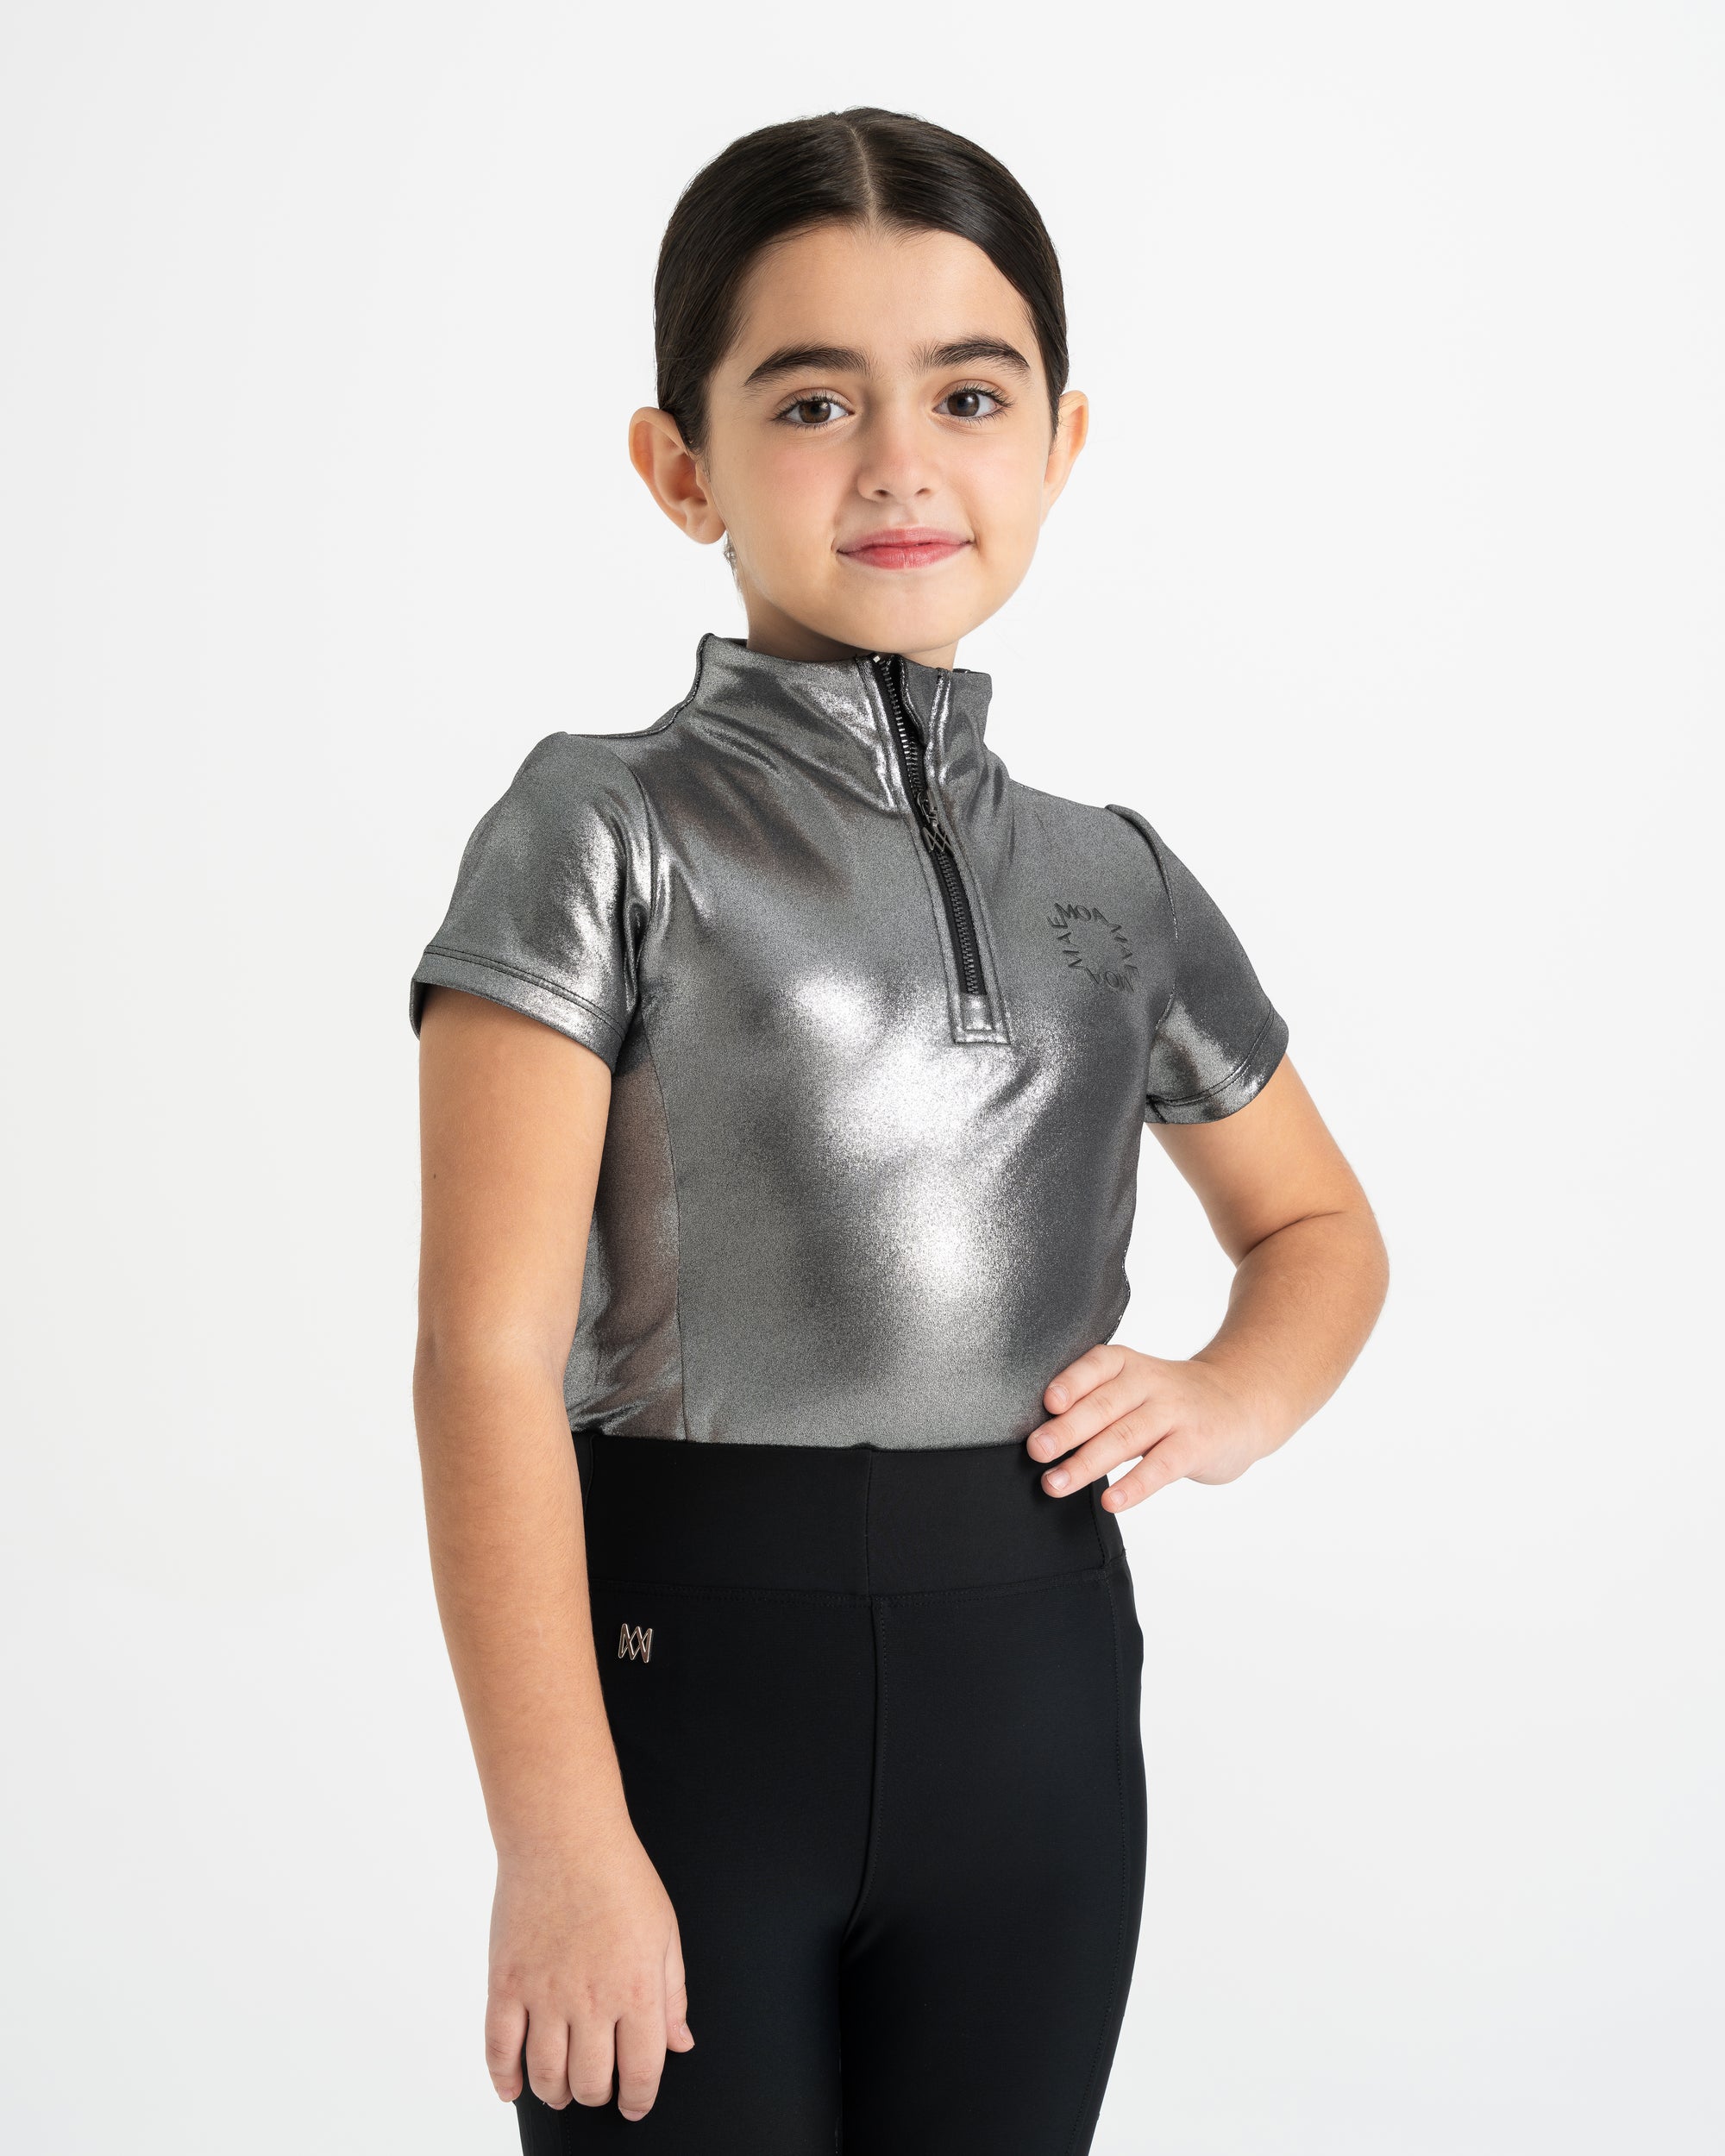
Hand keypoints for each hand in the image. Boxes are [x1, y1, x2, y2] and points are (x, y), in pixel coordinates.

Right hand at [485, 1826, 694, 2118]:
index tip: (634, 2105)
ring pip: (546, 2075)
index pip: (640, 2071)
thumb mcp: (665, 1931)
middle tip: (596, 2086)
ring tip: (561, 2087)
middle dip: (596, 2094)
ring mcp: (543, 1994)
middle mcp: (590, 2000)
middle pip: (590, 2082)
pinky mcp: (505, 1983)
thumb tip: (680, 2042)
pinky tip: (515, 2087)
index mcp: (636, 1988)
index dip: (638, 2099)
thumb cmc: (619, 1874)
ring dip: (555, 2093)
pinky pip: (499, 2049)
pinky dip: (505, 2078)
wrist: (563, 1834)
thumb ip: (673, 1993)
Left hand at [1027, 1343, 1267, 1511]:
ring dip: (1087, 1463)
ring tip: (1056, 1484)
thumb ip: (1097, 1404)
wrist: (1244, 1401)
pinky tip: (1111, 1501)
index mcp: (1129, 1365)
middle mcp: (1151, 1384)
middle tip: (1037, 1451)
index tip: (1046, 1404)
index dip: (1070, 1383)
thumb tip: (1044, 1438)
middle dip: (1066, 1430)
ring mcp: (1175, 1413)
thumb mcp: (1137, 1387)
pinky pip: (1161, 1466)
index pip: (1096, 1366)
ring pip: (1125, 1437)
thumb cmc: (1174, 1401)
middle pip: (1104, 1406)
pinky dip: (1134, 1485)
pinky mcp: (1196, 1444)